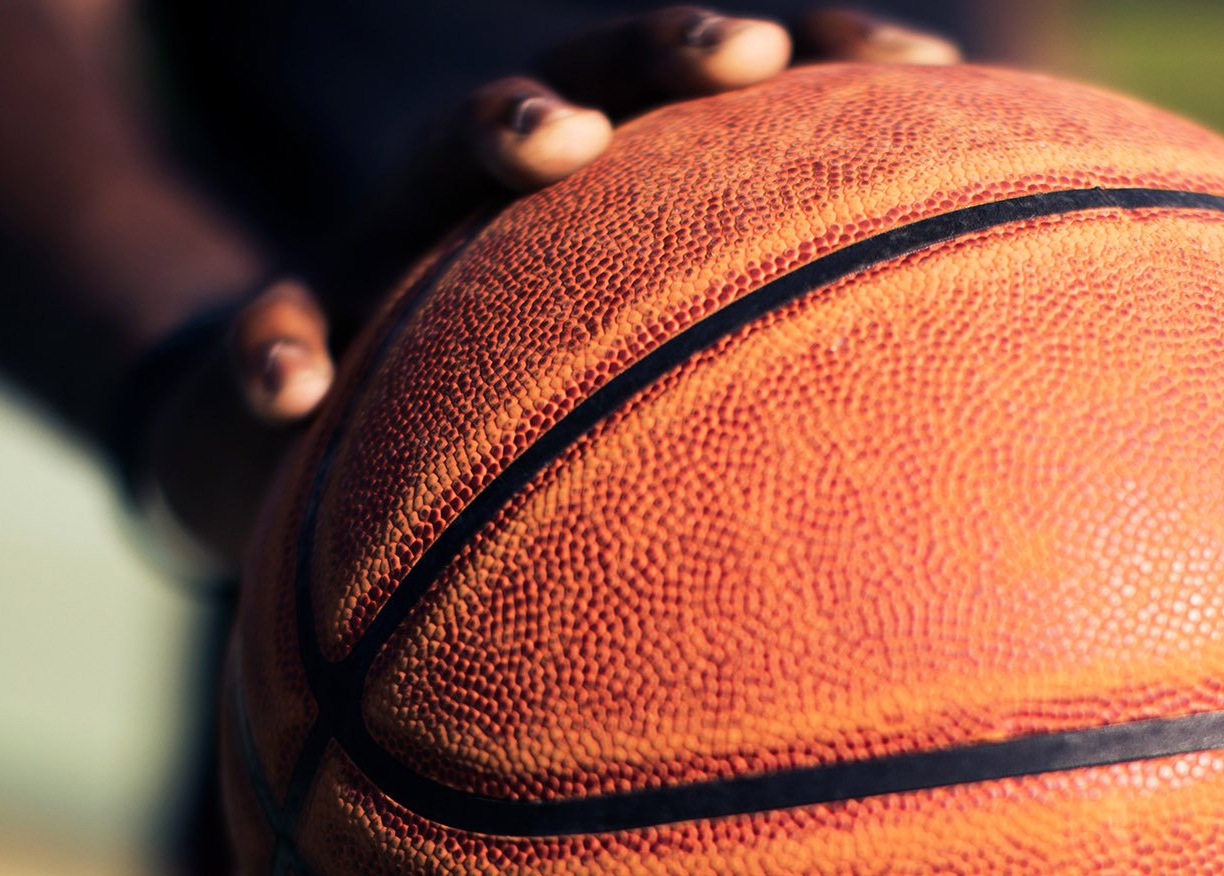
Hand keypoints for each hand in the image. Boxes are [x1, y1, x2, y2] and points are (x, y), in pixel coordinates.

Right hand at [133, 7, 961, 578]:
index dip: (827, 59)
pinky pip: (268, 330)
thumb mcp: (617, 400)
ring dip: (499, 131)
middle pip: (589, 76)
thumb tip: (955, 475)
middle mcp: (497, 194)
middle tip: (751, 57)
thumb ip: (741, 390)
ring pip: (431, 165)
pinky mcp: (284, 327)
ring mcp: (383, 246)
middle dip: (668, 53)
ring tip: (556, 144)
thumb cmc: (496, 423)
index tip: (934, 63)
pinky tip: (295, 388)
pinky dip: (277, 346)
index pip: (721, 103)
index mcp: (599, 196)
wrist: (290, 442)